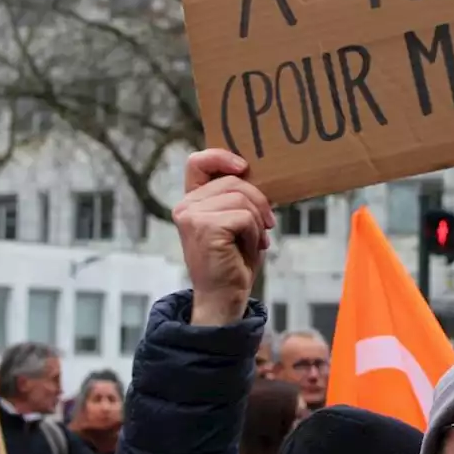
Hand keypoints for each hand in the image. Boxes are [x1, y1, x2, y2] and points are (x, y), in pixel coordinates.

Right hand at [173, 149, 275, 325]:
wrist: (225, 297)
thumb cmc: (234, 260)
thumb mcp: (236, 222)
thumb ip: (237, 197)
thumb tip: (256, 174)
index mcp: (192, 201)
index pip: (198, 162)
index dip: (221, 156)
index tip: (244, 167)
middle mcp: (185, 206)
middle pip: (233, 181)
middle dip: (259, 201)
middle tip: (267, 226)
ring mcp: (192, 216)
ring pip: (241, 198)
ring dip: (258, 221)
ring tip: (255, 240)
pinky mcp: (205, 227)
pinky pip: (244, 216)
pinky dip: (255, 233)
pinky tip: (250, 248)